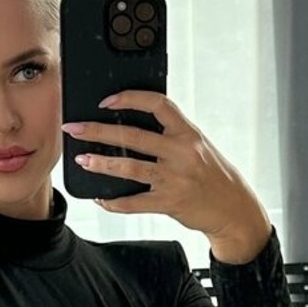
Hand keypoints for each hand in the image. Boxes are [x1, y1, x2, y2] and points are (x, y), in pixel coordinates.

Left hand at [62, 90, 272, 260]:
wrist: (233, 208)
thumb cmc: (213, 175)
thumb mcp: (198, 146)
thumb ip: (172, 135)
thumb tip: (134, 124)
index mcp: (188, 132)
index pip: (158, 104)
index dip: (130, 98)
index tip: (107, 100)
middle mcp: (181, 152)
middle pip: (133, 135)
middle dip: (98, 130)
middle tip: (74, 128)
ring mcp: (174, 178)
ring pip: (129, 167)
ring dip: (101, 163)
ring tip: (82, 160)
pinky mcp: (169, 202)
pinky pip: (134, 202)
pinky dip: (113, 202)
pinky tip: (101, 198)